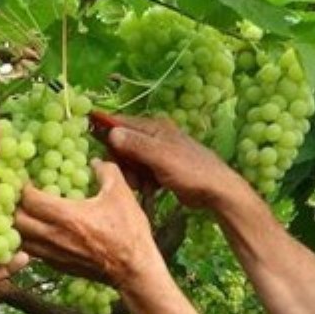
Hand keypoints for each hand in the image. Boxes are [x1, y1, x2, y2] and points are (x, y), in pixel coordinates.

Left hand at [15, 160, 159, 284]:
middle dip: (15, 206)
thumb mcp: (121, 193)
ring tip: (26, 214)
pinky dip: (29, 241)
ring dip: (19, 225)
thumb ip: (106, 171)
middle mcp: (54, 236)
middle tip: (21, 196)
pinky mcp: (57, 266)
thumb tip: (95, 162)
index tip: (26, 179)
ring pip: (21, 239)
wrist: (134, 269)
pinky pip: (33, 252)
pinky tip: (39, 232)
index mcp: (67, 216)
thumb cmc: (129, 231)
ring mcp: (54, 254)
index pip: (29, 199)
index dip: (23, 187)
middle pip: (17, 220)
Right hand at [97, 113, 240, 208]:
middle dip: (121, 161)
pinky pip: (140, 171)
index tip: (98, 151)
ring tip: (141, 186)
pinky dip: (140, 180)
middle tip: (129, 177)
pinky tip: (148, 189)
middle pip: (122, 144)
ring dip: (131, 174)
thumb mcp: (161, 157)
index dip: (105, 133)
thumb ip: (136, 145)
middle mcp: (153, 136)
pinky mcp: (159, 168)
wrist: (216, 190)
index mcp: (153, 127)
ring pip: (129, 160)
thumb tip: (111, 132)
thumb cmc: (191, 171)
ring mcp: (156, 152)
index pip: (119, 123)